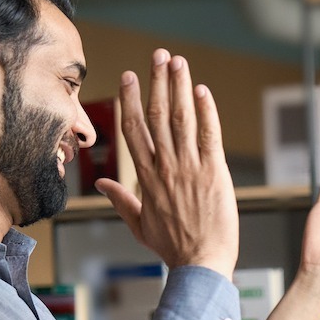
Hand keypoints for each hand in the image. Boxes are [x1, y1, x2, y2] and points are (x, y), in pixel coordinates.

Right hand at [95, 49, 238, 278]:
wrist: (200, 264)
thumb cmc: (173, 247)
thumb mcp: (140, 225)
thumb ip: (121, 200)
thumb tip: (104, 184)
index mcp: (146, 178)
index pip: (134, 130)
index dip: (130, 100)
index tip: (129, 76)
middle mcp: (165, 167)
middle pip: (156, 116)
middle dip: (157, 82)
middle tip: (158, 55)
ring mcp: (190, 168)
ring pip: (181, 119)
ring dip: (179, 87)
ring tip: (178, 61)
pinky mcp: (215, 173)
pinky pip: (209, 135)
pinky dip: (206, 111)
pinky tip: (201, 90)